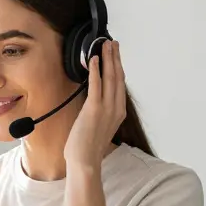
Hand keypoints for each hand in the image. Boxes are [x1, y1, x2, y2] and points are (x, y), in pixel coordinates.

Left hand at [65, 40, 126, 168]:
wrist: (85, 161)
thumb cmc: (88, 147)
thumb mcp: (99, 126)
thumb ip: (101, 112)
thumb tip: (94, 100)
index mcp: (118, 112)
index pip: (120, 84)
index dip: (118, 67)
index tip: (116, 55)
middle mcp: (116, 108)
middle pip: (118, 77)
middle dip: (115, 58)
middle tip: (113, 43)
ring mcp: (106, 108)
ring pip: (110, 78)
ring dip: (108, 59)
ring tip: (106, 45)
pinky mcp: (94, 109)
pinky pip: (96, 85)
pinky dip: (96, 71)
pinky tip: (94, 59)